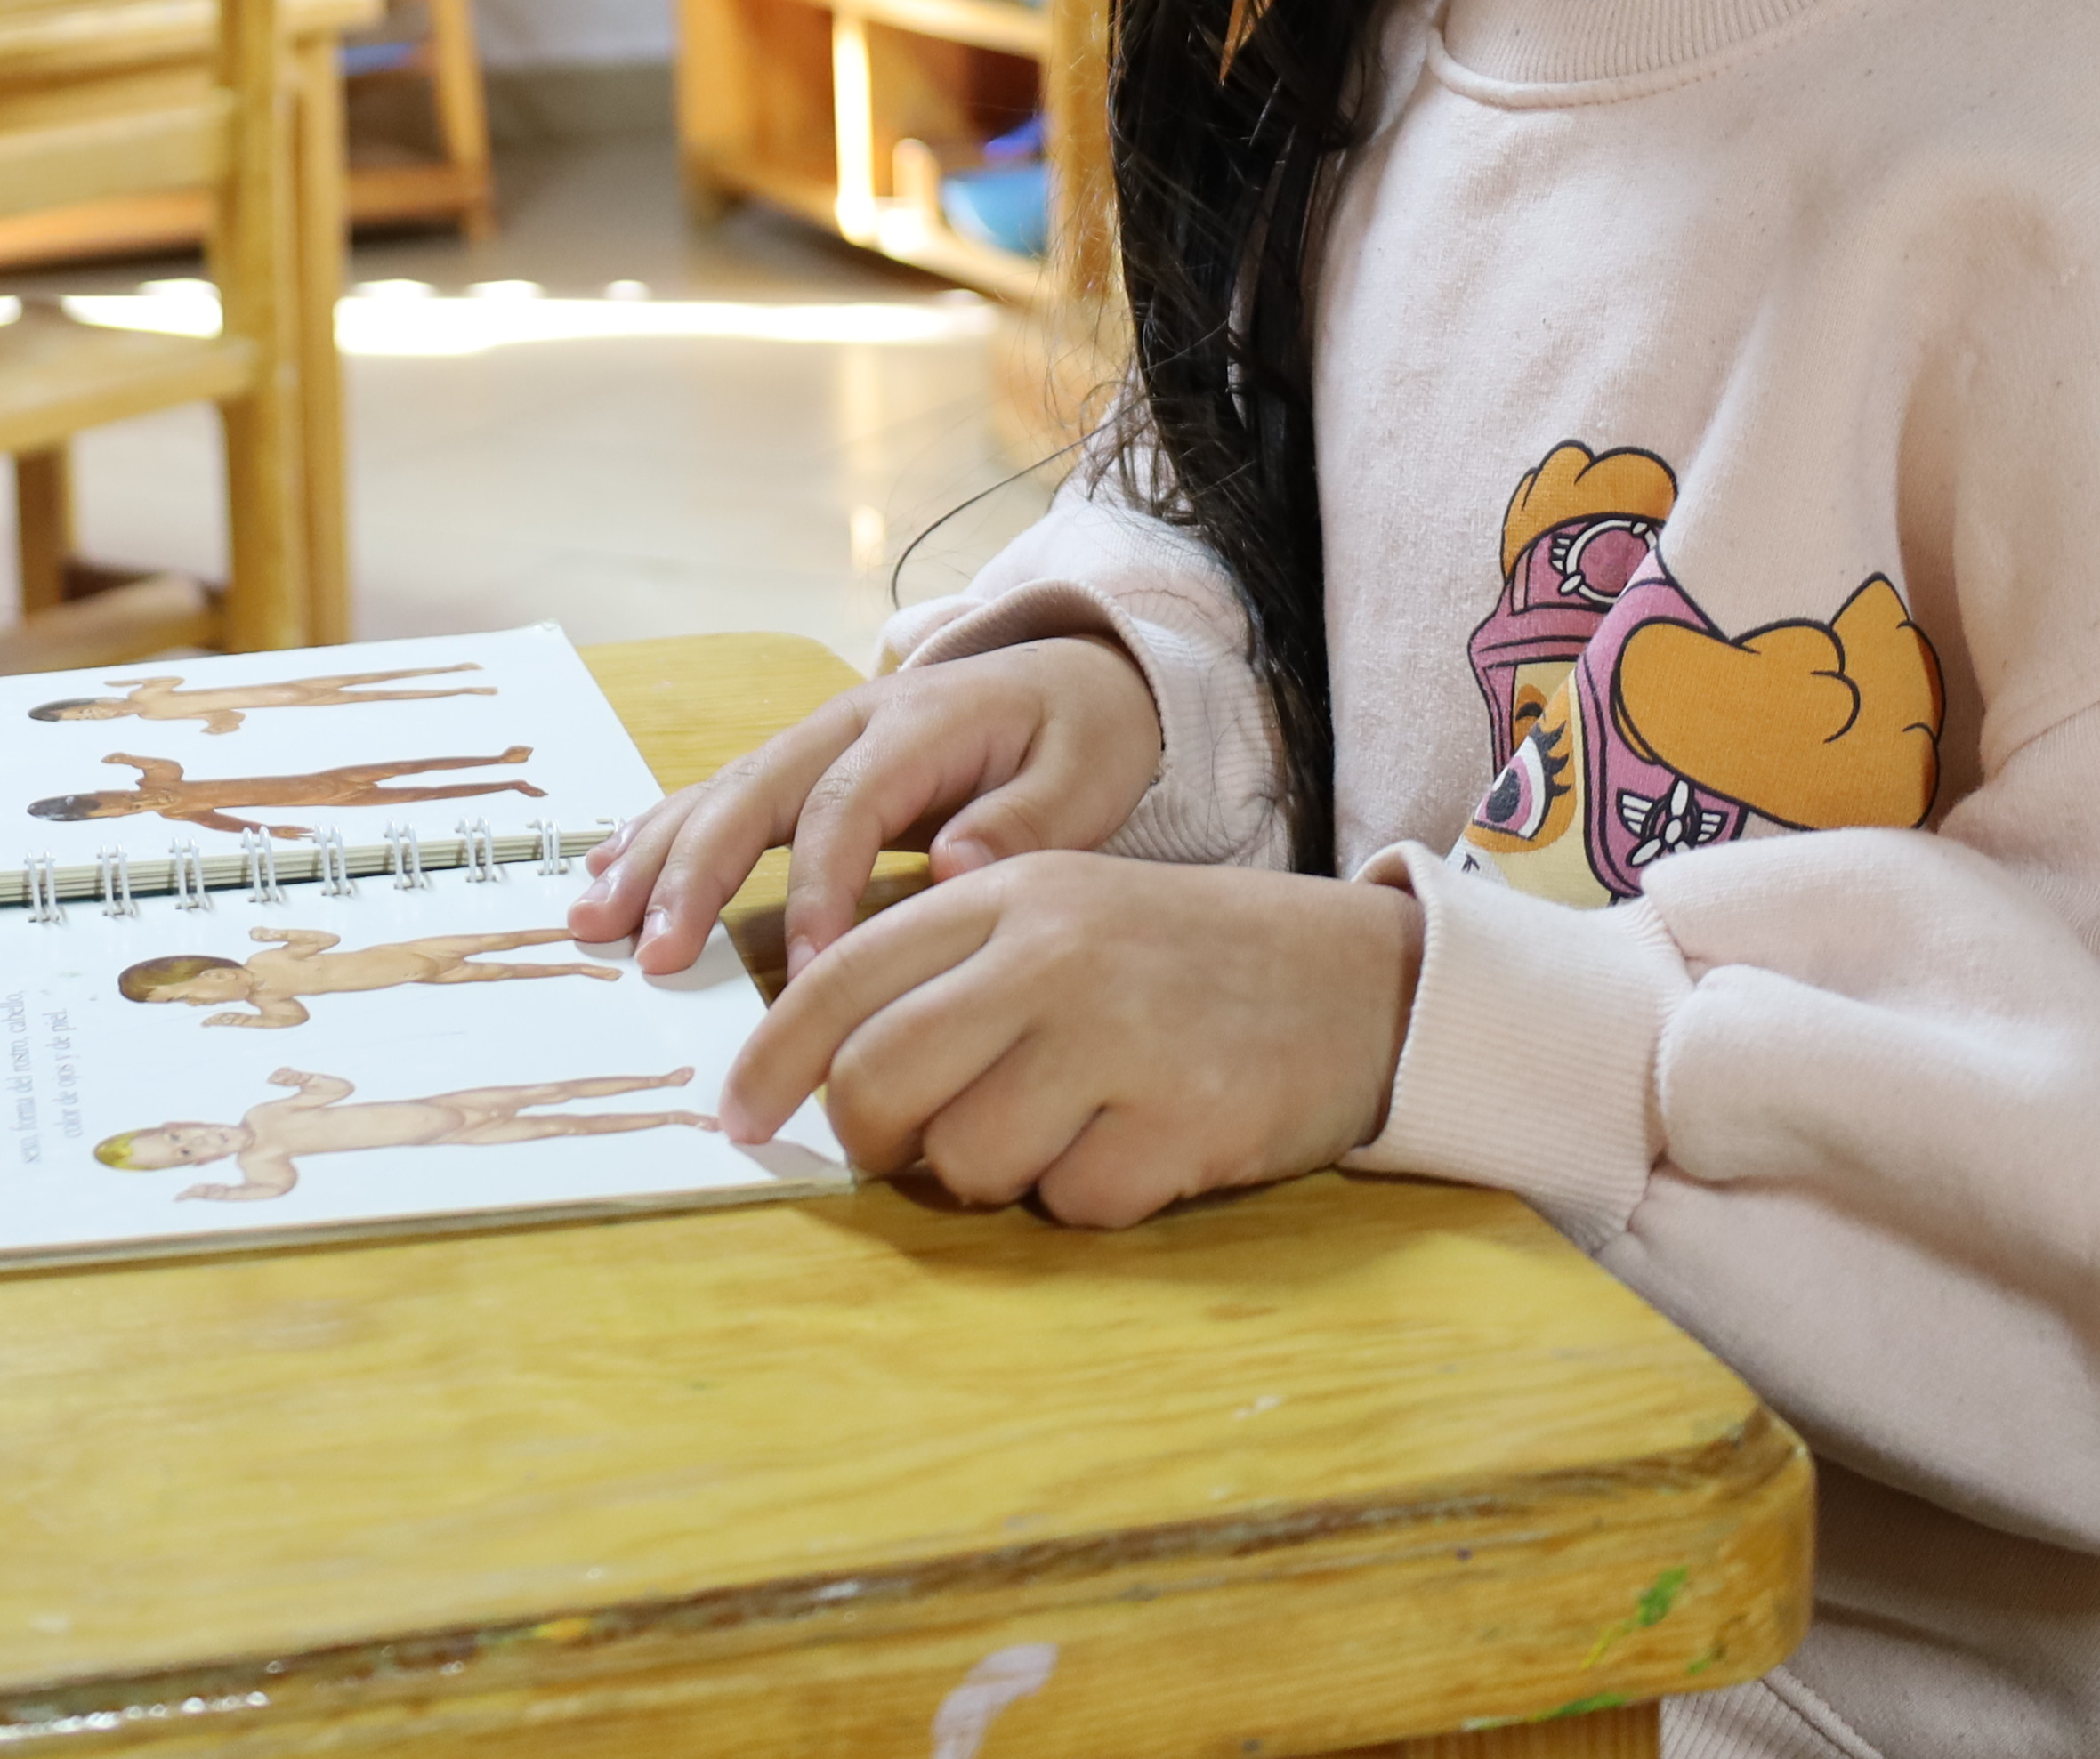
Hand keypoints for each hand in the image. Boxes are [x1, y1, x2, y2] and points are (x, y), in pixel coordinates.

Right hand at [569, 638, 1164, 979]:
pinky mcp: (800, 764)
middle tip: (655, 954)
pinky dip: (657, 837)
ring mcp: (814, 739)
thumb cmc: (1083, 735)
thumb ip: (1028, 823)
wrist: (1075, 675)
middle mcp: (846, 723)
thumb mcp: (1089, 771)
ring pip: (717, 793)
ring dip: (651, 858)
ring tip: (593, 922)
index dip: (821, 890)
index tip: (813, 974)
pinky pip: (716, 797)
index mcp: (915, 724)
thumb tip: (955, 867)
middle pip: (752, 794)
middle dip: (694, 875)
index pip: (847, 810)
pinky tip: (604, 879)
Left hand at [724, 854, 1415, 1226]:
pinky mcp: (1179, 1122)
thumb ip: (951, 970)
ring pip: (966, 1159)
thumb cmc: (1181, 961)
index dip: (773, 1061)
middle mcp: (1052, 954)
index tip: (738, 1121)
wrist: (1361, 980)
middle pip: (877, 1082)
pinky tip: (1146, 1141)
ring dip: (997, 1171)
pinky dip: (1092, 1195)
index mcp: (1008, 894)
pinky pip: (1070, 1205)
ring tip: (1069, 1123)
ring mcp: (1118, 1036)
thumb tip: (821, 1071)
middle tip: (906, 1151)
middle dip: (872, 1139)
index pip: (842, 979)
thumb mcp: (1063, 918)